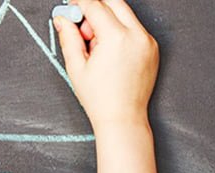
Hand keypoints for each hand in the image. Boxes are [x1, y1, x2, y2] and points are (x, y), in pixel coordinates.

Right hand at [54, 0, 158, 132]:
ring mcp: (147, 41)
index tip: (70, 7)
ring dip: (107, 18)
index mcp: (117, 38)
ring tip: (95, 44)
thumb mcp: (76, 67)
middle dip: (95, 6)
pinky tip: (109, 50)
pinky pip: (134, 27)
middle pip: (114, 1)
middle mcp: (136, 35)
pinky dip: (119, 30)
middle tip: (81, 23)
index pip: (95, 5)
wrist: (123, 118)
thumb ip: (68, 37)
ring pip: (124, 13)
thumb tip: (63, 19)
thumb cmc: (101, 99)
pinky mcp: (152, 47)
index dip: (79, 3)